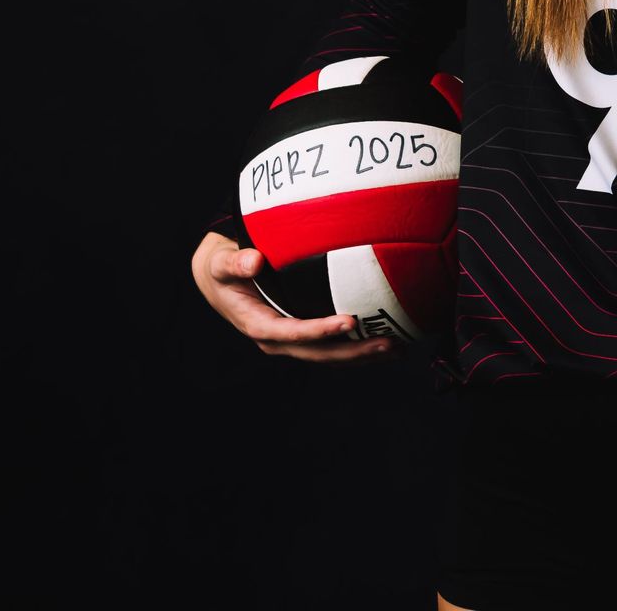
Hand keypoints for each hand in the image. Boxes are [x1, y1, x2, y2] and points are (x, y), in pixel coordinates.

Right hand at [191, 232, 400, 364]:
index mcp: (258, 325)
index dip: (320, 331)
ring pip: (330, 356)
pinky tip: (386, 340)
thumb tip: (253, 261)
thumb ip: (235, 263)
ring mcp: (291, 342)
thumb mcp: (221, 263)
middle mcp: (277, 340)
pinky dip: (358, 347)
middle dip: (354, 351)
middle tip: (388, 342)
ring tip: (397, 348)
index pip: (293, 332)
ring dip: (362, 355)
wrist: (220, 281)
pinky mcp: (302, 337)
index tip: (349, 322)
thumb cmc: (223, 268)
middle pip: (319, 353)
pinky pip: (332, 348)